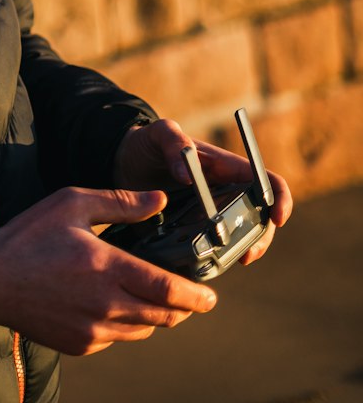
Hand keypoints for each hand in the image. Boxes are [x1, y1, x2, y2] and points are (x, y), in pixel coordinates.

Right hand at [0, 186, 217, 355]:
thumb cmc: (29, 236)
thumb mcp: (72, 203)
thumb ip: (120, 203)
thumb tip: (161, 200)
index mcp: (107, 267)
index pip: (168, 290)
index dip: (196, 296)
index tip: (211, 296)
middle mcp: (105, 304)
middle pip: (163, 316)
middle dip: (182, 308)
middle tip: (190, 297)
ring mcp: (93, 330)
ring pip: (142, 330)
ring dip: (153, 316)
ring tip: (151, 297)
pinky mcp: (80, 345)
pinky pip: (116, 338)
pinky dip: (124, 324)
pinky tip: (111, 304)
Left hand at [112, 119, 293, 264]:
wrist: (122, 164)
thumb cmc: (148, 144)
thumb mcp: (158, 133)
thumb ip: (173, 141)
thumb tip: (187, 175)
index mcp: (227, 169)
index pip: (267, 182)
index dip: (280, 199)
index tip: (278, 218)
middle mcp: (226, 196)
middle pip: (260, 220)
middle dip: (262, 238)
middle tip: (247, 254)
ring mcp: (212, 219)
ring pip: (239, 241)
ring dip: (240, 254)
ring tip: (229, 263)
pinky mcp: (194, 236)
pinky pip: (211, 254)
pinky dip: (212, 263)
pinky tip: (201, 269)